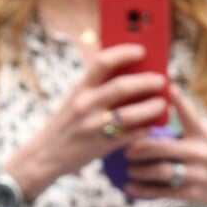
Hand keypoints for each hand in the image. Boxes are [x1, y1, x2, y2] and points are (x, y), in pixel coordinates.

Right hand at [6, 44, 167, 199]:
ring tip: (162, 104)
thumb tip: (129, 77)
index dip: (125, 53)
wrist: (45, 156)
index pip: (103, 62)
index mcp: (79, 89)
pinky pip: (129, 136)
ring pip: (130, 114)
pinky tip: (153, 126)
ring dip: (151, 108)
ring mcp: (93, 126)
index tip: (142, 51)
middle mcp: (85, 105)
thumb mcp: (75, 101)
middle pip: (122, 87)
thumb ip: (96, 89)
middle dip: (146, 82)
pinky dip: (144, 129)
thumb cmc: (64, 125)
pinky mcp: (101, 146)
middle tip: (161, 80)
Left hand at [123, 85, 206, 204]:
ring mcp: (199, 174)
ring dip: (140, 171)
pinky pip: (164, 192)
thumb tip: (167, 97)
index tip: (163, 91)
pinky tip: (130, 188)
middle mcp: (203, 152)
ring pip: (161, 171)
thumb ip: (192, 122)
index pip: (187, 114)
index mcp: (205, 134)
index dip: (176, 101)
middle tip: (127, 150)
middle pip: (163, 147)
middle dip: (140, 148)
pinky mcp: (195, 194)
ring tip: (129, 169)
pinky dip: (144, 190)